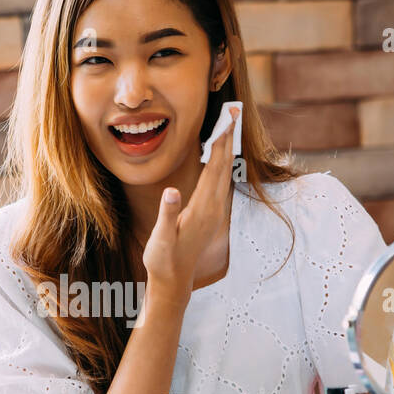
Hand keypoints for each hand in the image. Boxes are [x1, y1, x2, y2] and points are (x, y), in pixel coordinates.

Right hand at [142, 105, 238, 303]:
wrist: (174, 281)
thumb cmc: (163, 260)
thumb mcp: (160, 239)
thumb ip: (166, 214)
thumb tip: (171, 191)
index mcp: (202, 209)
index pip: (215, 168)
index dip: (220, 142)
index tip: (226, 120)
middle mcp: (214, 208)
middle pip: (225, 166)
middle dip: (228, 138)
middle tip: (233, 112)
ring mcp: (215, 212)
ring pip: (225, 173)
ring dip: (227, 149)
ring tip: (228, 127)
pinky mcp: (212, 215)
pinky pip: (220, 183)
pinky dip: (221, 164)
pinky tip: (219, 157)